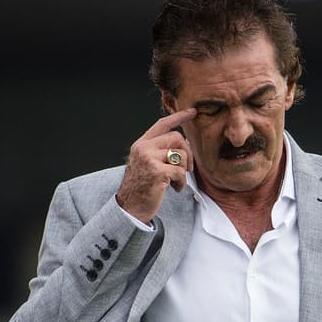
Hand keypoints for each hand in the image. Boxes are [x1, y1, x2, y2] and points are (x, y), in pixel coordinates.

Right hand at [115, 108, 196, 222]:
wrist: (130, 208)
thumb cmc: (141, 189)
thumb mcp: (146, 164)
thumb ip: (159, 152)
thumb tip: (183, 145)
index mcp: (141, 144)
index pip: (162, 124)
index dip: (179, 116)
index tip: (192, 112)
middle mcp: (143, 148)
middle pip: (177, 137)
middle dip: (187, 153)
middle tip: (187, 169)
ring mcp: (149, 159)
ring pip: (181, 155)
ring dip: (183, 171)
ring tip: (175, 182)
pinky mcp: (156, 172)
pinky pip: (180, 172)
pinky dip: (181, 183)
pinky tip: (174, 189)